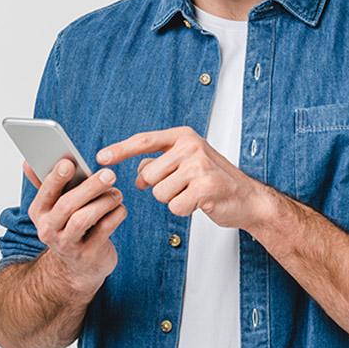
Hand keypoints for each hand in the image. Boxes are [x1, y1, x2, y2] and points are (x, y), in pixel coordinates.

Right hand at [25, 159, 125, 293]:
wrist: (77, 268)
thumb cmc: (68, 227)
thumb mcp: (54, 208)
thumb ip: (45, 183)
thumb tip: (28, 162)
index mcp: (39, 213)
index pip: (45, 192)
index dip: (56, 177)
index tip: (69, 163)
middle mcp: (49, 230)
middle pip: (67, 205)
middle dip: (89, 187)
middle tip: (109, 174)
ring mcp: (68, 245)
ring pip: (85, 218)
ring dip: (105, 202)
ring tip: (116, 194)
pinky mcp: (88, 255)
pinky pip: (104, 229)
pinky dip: (116, 215)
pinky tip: (119, 208)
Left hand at [97, 127, 270, 230]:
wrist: (248, 198)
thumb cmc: (214, 181)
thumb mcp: (186, 163)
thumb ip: (160, 164)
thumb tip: (138, 175)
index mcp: (183, 136)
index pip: (144, 140)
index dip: (120, 150)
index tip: (100, 158)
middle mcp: (191, 146)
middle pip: (149, 175)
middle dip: (160, 187)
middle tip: (184, 186)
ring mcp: (199, 166)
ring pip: (159, 193)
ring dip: (173, 199)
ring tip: (193, 193)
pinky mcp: (205, 187)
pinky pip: (174, 207)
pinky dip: (184, 210)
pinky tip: (199, 203)